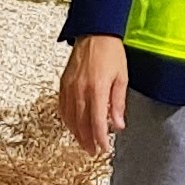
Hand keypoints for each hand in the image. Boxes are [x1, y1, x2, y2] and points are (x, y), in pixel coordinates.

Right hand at [60, 33, 128, 156]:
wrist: (94, 33)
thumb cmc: (111, 53)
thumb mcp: (121, 77)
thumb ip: (118, 103)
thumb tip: (118, 125)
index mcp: (96, 89)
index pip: (97, 123)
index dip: (100, 139)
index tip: (104, 149)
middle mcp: (80, 90)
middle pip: (81, 124)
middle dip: (87, 141)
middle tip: (93, 151)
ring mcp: (69, 87)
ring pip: (70, 118)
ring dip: (76, 134)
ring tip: (84, 143)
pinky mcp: (63, 83)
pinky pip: (62, 107)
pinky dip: (67, 120)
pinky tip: (72, 126)